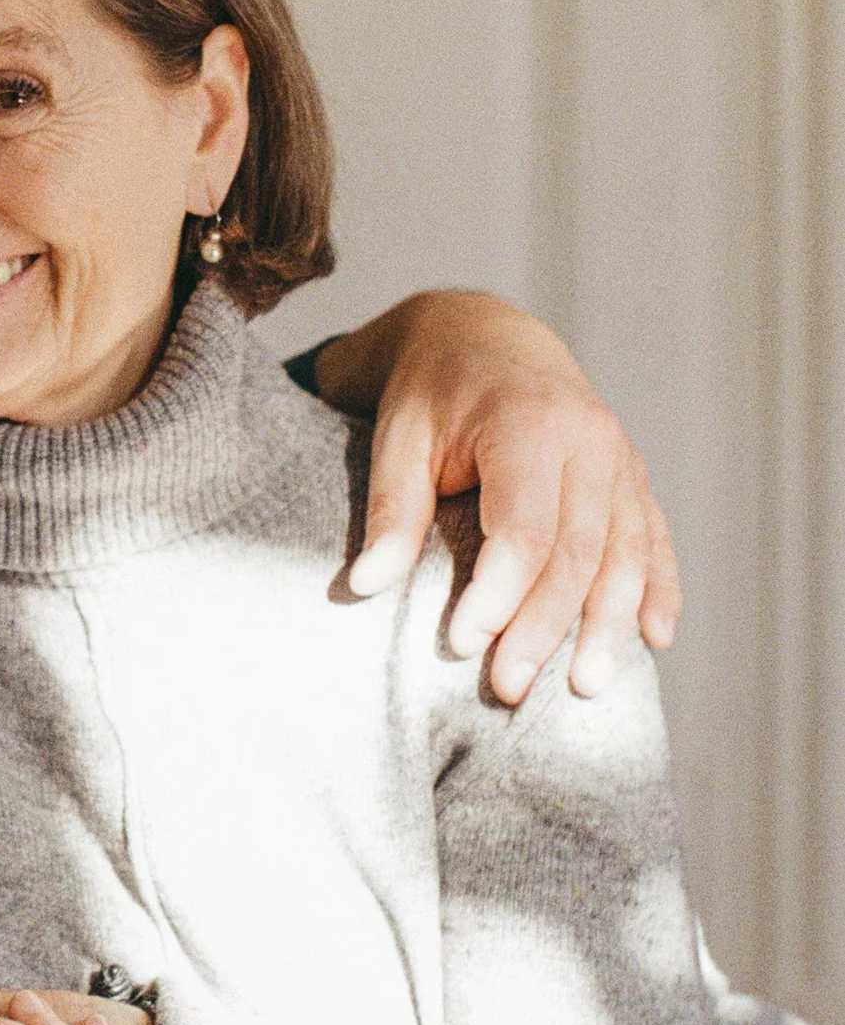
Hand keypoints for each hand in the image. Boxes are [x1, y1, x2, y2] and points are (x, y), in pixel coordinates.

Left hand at [313, 291, 680, 702]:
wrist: (484, 335)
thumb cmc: (432, 392)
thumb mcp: (398, 436)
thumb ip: (392, 508)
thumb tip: (365, 584)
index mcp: (528, 423)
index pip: (524, 527)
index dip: (498, 593)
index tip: (462, 643)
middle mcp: (589, 439)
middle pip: (579, 552)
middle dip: (546, 627)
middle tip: (510, 689)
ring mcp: (619, 457)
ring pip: (626, 553)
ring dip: (610, 625)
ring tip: (586, 688)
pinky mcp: (632, 475)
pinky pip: (653, 537)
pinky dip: (658, 589)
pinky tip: (655, 639)